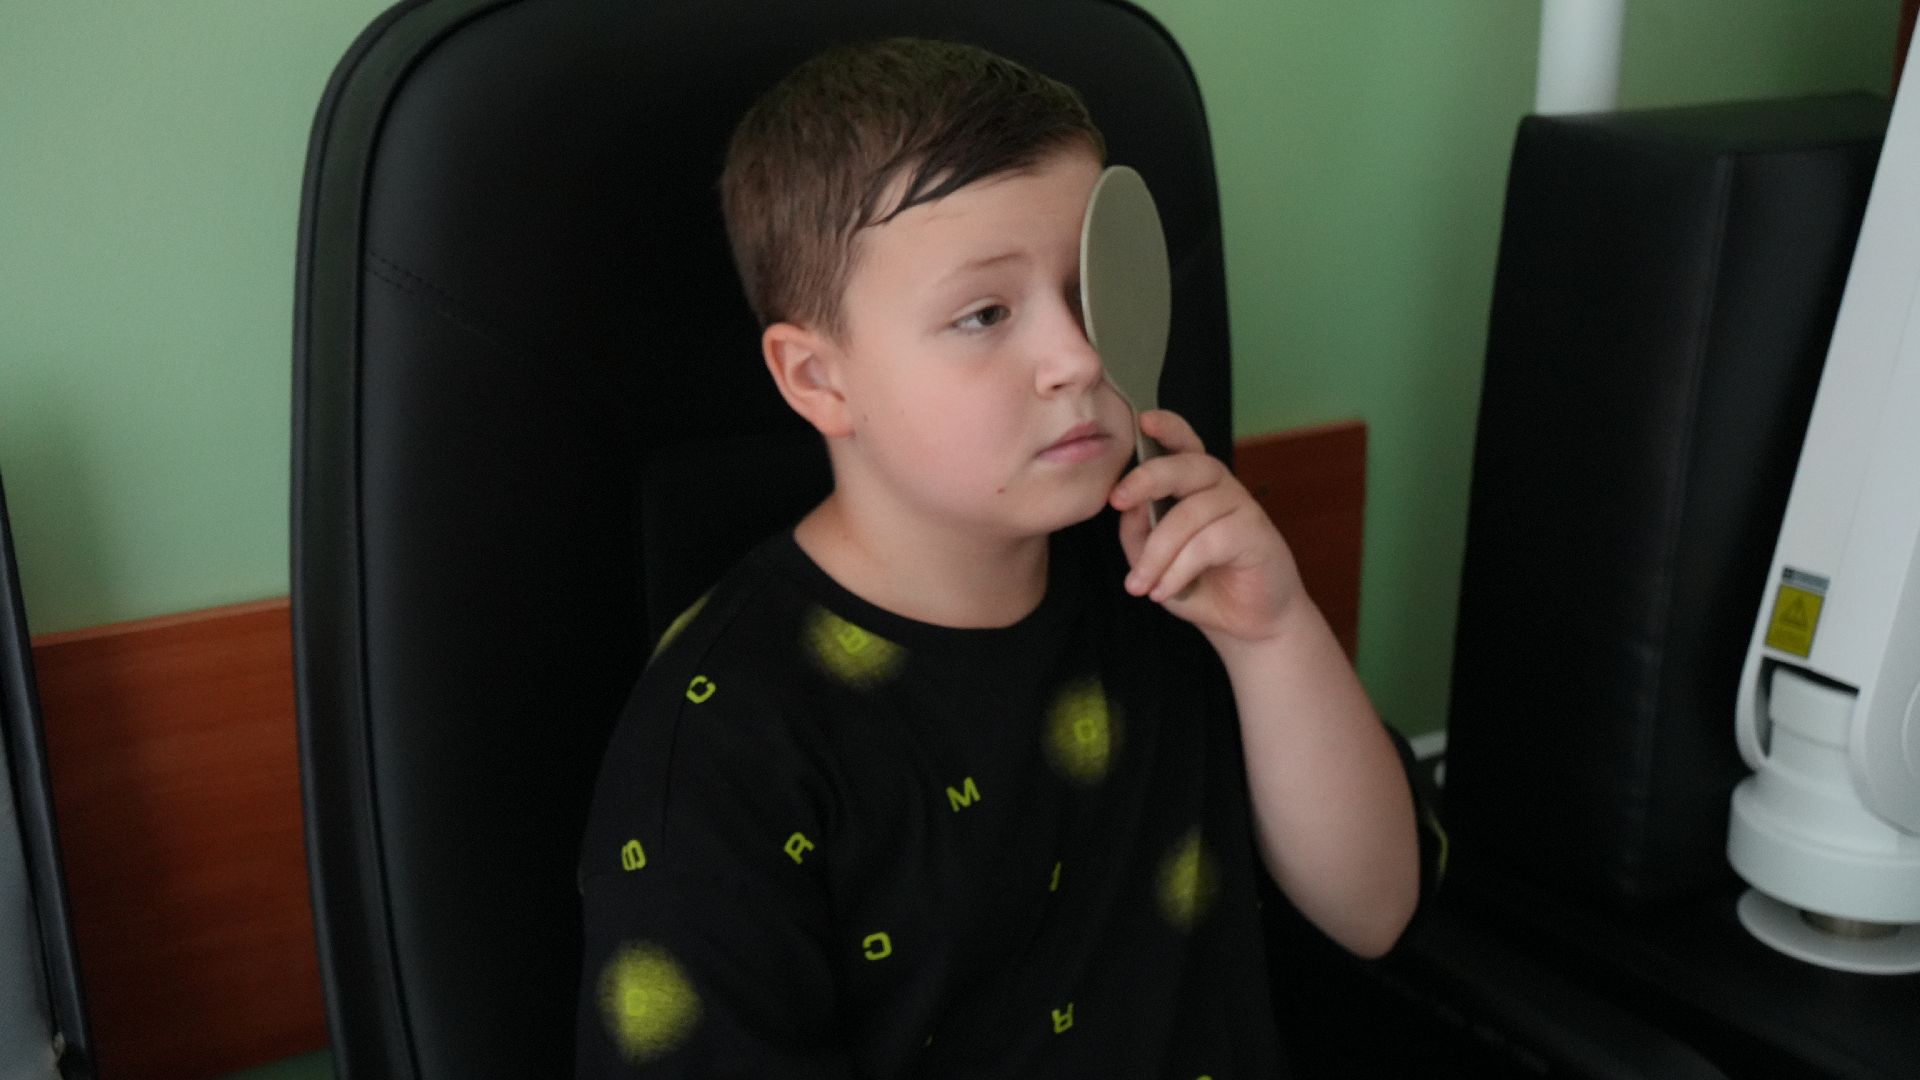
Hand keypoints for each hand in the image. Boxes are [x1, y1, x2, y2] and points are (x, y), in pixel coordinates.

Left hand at [1108, 410, 1308, 646]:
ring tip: (1141, 584)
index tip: (1143, 420)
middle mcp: (1220, 488)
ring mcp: (1242, 507)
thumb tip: (1128, 508)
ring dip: (1157, 553)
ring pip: (1190, 514)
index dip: (1168, 427)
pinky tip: (1165, 591)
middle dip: (1147, 478)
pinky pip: (1209, 543)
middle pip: (1186, 466)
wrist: (1247, 623)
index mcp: (1195, 485)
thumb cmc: (1200, 585)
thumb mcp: (1154, 561)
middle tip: (1117, 501)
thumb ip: (1137, 533)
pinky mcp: (1257, 534)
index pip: (1184, 444)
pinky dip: (1179, 570)